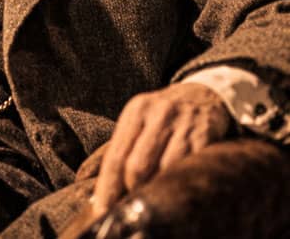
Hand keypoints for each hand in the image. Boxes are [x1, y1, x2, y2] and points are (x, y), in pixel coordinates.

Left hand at [91, 83, 230, 214]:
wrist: (207, 93)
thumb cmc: (165, 114)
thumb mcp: (140, 120)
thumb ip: (121, 149)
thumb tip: (95, 185)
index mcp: (136, 111)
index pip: (115, 156)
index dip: (107, 187)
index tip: (102, 210)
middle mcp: (157, 115)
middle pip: (137, 166)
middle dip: (132, 193)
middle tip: (129, 210)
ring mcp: (183, 125)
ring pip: (164, 170)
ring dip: (157, 192)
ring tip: (153, 204)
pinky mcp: (206, 136)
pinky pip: (190, 168)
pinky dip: (181, 185)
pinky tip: (176, 194)